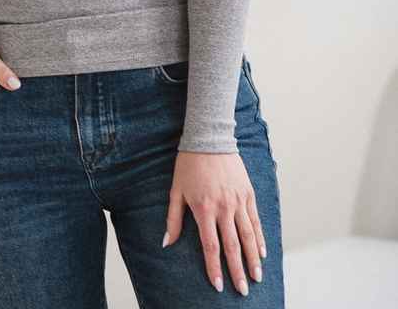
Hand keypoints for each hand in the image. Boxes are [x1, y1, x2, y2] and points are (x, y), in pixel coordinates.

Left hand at [163, 151, 265, 295]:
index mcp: (203, 208)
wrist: (209, 137)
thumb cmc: (189, 164)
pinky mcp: (248, 193)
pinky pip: (255, 220)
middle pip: (232, 246)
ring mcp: (238, 200)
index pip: (211, 246)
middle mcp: (223, 207)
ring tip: (256, 277)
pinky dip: (259, 237)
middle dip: (237, 271)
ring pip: (248, 236)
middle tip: (243, 291)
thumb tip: (167, 242)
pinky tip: (261, 252)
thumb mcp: (176, 190)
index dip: (214, 268)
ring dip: (252, 259)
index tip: (218, 286)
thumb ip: (173, 218)